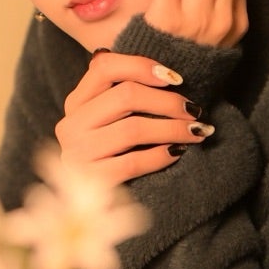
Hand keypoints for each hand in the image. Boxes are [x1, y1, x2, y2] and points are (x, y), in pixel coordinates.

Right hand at [55, 51, 213, 185]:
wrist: (90, 203)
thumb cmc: (111, 150)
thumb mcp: (108, 118)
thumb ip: (123, 91)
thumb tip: (167, 73)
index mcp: (76, 101)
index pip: (105, 67)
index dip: (142, 66)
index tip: (175, 78)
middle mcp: (71, 124)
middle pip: (125, 96)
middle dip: (168, 101)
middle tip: (194, 110)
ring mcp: (79, 152)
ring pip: (133, 129)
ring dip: (172, 128)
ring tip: (196, 131)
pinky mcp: (92, 179)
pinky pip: (134, 162)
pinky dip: (161, 155)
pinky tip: (178, 152)